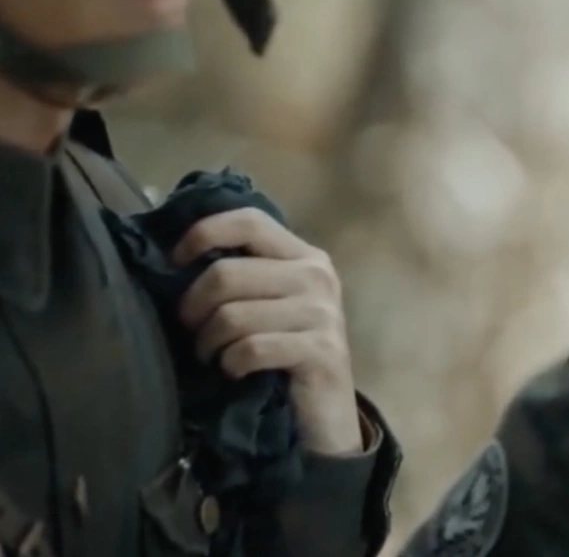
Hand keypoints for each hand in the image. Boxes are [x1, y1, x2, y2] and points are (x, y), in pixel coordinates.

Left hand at [173, 207, 362, 455]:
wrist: (323, 416)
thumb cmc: (283, 356)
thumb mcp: (268, 304)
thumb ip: (242, 275)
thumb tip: (175, 255)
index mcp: (304, 256)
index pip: (249, 221)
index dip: (203, 233)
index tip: (176, 262)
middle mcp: (317, 275)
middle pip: (225, 273)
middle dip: (193, 309)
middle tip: (194, 333)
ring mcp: (323, 313)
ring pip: (232, 315)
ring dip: (209, 344)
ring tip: (214, 357)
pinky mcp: (322, 350)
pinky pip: (250, 349)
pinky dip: (231, 365)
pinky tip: (236, 373)